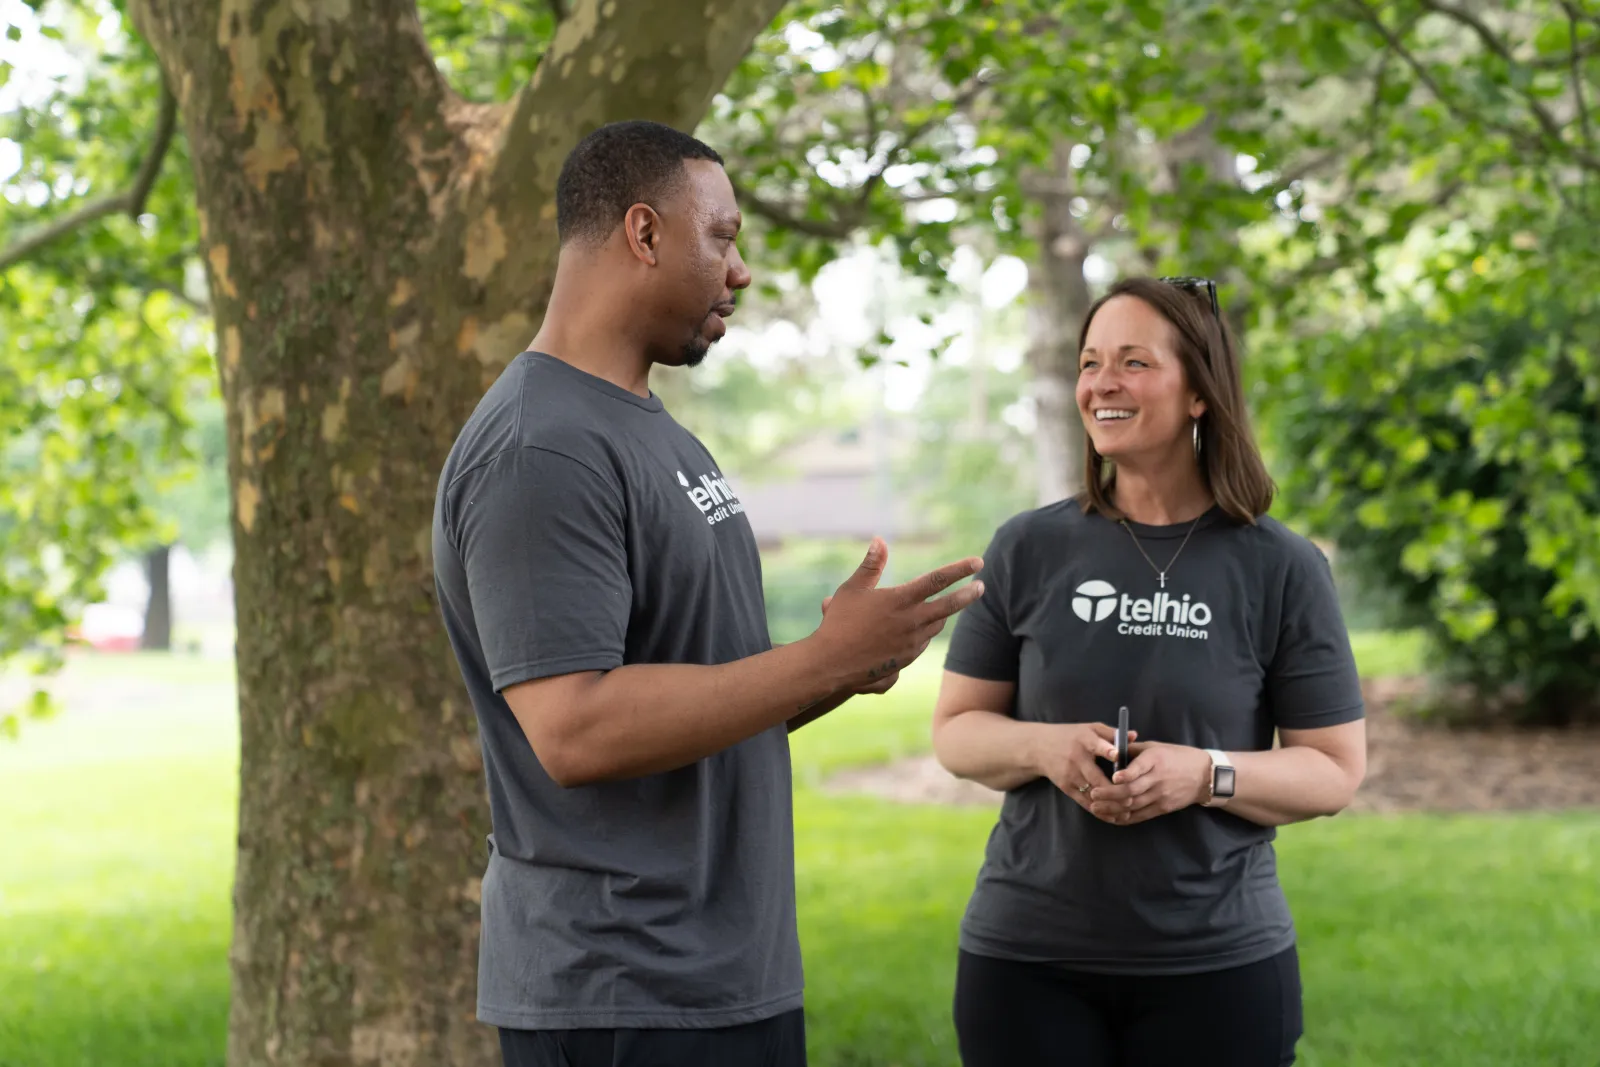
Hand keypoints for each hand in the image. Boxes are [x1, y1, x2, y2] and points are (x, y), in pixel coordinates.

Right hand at [813, 538, 983, 691]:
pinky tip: (920, 628)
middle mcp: (911, 621)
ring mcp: (911, 642)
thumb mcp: (852, 589)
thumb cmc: (839, 622)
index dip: (960, 569)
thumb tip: (880, 540)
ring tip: (946, 606)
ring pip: (937, 624)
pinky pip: (924, 641)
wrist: (832, 664)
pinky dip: (926, 631)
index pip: (937, 580)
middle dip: (968, 595)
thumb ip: (871, 565)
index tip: (978, 562)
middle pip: (949, 605)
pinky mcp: (907, 658)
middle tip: (981, 587)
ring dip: (943, 613)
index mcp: (900, 600)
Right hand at [1031, 722, 1138, 814]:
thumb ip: (1112, 733)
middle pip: (1096, 777)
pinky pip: (1084, 802)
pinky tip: (1113, 817)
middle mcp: (1076, 759)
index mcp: (1084, 741)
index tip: (1117, 755)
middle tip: (1131, 798)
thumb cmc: (1071, 736)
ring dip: (1109, 804)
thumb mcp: (1089, 728)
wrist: (1039, 747)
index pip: (1096, 745)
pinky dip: (1099, 810)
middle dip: (1113, 790)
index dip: (1107, 750)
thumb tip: (1134, 736)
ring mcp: (1070, 775)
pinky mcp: (1066, 787)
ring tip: (1127, 811)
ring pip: (1092, 793)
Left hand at [1088, 742, 1210, 825]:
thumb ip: (1134, 750)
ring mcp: (1161, 795)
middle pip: (1132, 790)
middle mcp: (1158, 779)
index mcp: (1155, 760)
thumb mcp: (1156, 747)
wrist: (1204, 775)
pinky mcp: (1163, 808)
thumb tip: (1111, 750)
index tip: (1112, 777)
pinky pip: (1141, 815)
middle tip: (1093, 795)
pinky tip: (1112, 817)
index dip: (1126, 774)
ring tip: (1096, 808)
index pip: (1140, 768)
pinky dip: (1125, 818)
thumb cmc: (1177, 757)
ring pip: (1134, 805)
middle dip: (1110, 794)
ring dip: (1113, 808)